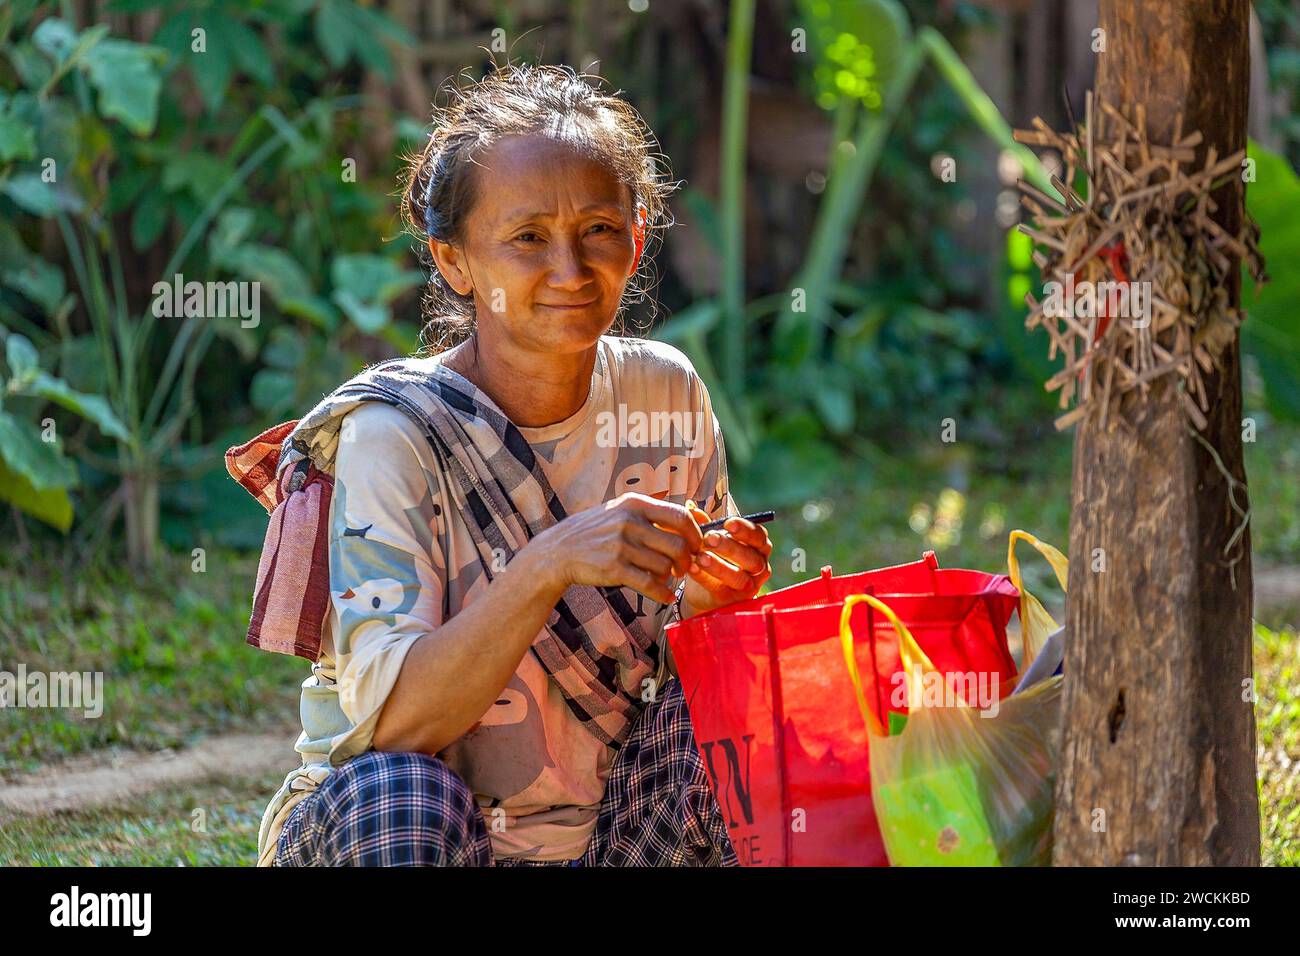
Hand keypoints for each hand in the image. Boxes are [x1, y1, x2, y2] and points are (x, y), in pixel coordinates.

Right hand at [529, 493, 704, 605]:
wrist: (558, 551)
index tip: (696, 546)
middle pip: (678, 545)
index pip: (680, 516)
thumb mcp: (618, 510)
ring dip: (670, 577)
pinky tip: (666, 597)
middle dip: (687, 561)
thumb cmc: (594, 532)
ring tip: (665, 579)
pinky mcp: (615, 568)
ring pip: (665, 566)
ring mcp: (622, 545)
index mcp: (635, 504)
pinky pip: (650, 584)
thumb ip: (648, 513)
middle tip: (684, 568)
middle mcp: (630, 522)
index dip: (695, 534)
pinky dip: (663, 594)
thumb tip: (686, 520)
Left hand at [681, 500, 771, 613]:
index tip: (728, 522)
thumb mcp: (710, 538)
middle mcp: (760, 567)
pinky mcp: (732, 601)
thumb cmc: (714, 556)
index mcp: (759, 547)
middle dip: (730, 547)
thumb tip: (690, 507)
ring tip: (700, 557)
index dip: (745, 529)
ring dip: (719, 566)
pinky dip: (706, 578)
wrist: (702, 589)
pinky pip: (721, 589)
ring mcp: (749, 586)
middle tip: (710, 538)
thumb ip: (704, 523)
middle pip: (751, 558)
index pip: (759, 536)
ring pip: (739, 577)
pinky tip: (692, 568)